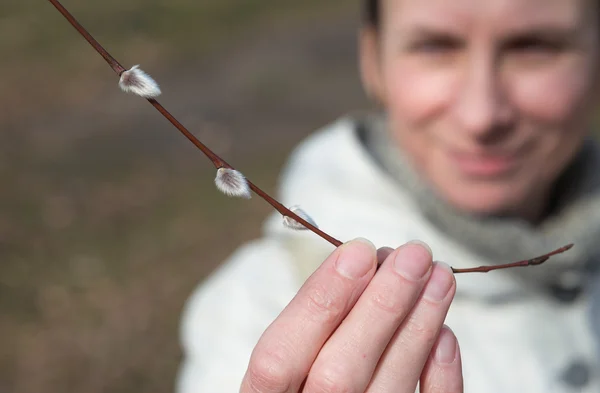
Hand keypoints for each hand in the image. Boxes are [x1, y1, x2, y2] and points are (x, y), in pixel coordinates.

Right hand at [240, 238, 461, 392]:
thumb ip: (314, 321)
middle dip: (381, 306)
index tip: (358, 251)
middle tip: (413, 256)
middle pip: (339, 375)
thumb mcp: (291, 352)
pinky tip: (444, 332)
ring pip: (387, 390)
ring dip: (418, 326)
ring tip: (439, 276)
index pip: (279, 358)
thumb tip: (362, 262)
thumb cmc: (306, 377)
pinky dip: (439, 376)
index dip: (319, 300)